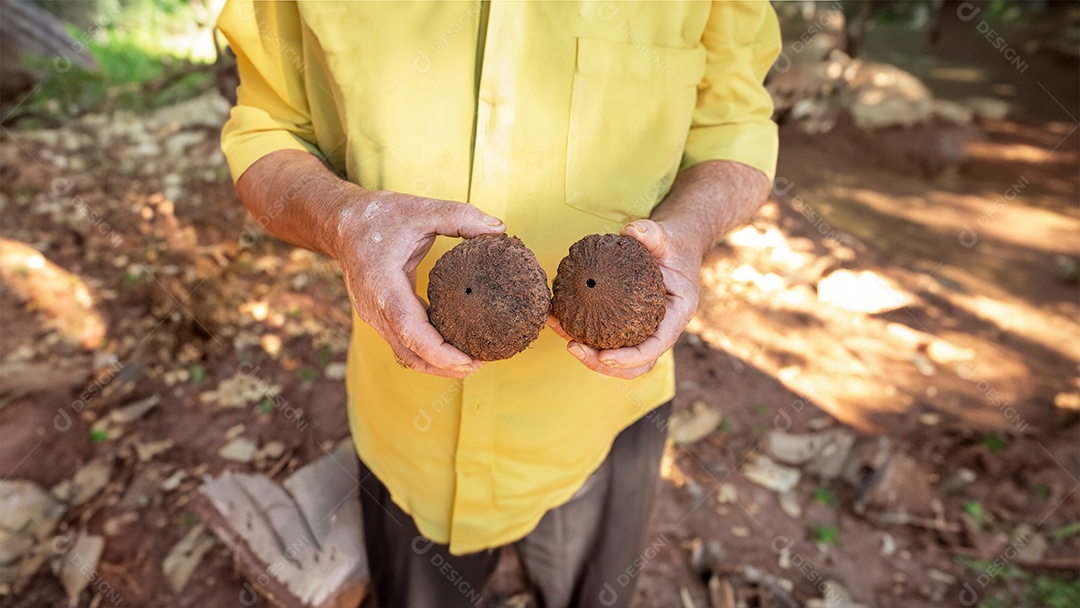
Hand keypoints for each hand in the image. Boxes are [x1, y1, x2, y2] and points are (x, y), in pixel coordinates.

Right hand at [331, 189, 505, 377]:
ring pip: (406, 353)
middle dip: (445, 366)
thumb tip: (498, 228)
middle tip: (481, 364)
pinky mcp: (380, 316)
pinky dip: (427, 349)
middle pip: (411, 353)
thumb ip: (460, 216)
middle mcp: (376, 308)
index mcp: (383, 286)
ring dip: (436, 363)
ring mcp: (375, 315)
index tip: (470, 360)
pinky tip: (452, 345)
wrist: (340, 223)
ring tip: (471, 361)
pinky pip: (404, 341)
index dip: (441, 352)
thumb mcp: (420, 209)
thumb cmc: (377, 216)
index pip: (411, 332)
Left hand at [548, 219, 701, 378]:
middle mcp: (661, 329)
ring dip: (589, 355)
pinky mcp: (627, 325)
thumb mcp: (667, 236)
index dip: (630, 357)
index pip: (656, 346)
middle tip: (574, 348)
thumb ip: (653, 233)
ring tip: (562, 336)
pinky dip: (583, 334)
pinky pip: (606, 337)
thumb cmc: (671, 245)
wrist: (672, 248)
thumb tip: (632, 230)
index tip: (604, 355)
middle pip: (635, 364)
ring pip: (619, 357)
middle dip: (604, 364)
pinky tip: (557, 318)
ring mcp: (643, 330)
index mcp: (676, 314)